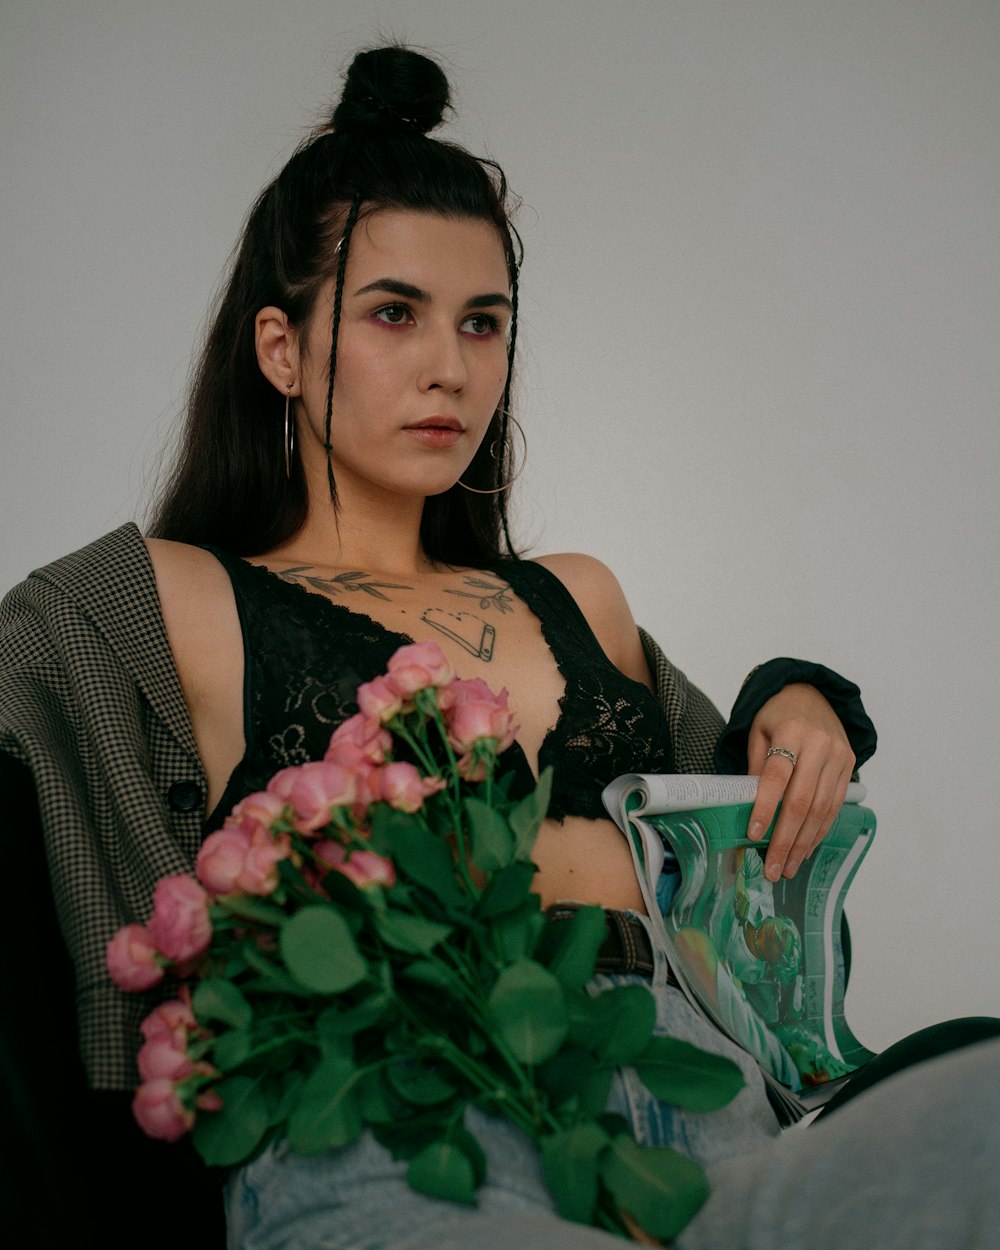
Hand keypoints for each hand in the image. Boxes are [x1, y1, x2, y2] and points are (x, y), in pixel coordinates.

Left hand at [745, 684, 855, 880]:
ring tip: (788, 866)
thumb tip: (749, 808)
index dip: (765, 807)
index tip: (753, 834)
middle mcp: (820, 745)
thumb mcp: (757, 732)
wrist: (811, 694)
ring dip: (804, 843)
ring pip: (821, 809)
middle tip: (773, 868)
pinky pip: (834, 806)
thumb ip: (755, 766)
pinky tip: (806, 848)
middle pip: (802, 800)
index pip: (777, 776)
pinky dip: (819, 831)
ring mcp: (838, 756)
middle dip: (786, 839)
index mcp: (791, 732)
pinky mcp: (848, 765)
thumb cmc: (777, 716)